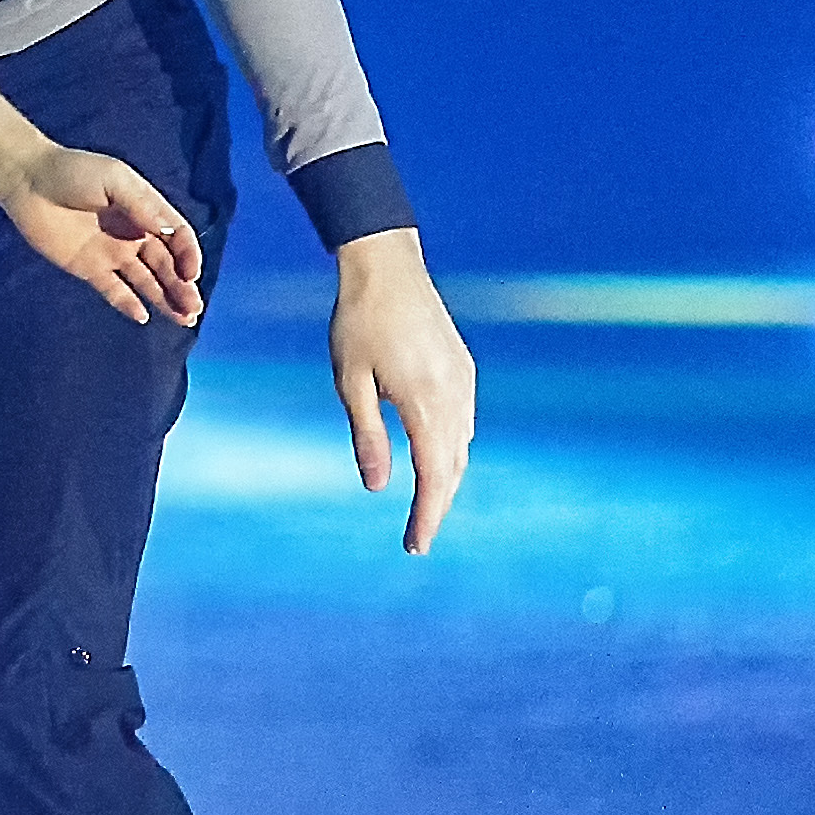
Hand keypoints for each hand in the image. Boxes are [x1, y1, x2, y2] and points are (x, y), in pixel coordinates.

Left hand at [2, 151, 208, 324]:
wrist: (29, 182)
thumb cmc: (74, 171)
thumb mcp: (113, 179)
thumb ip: (140, 205)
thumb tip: (166, 230)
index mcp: (146, 210)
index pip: (177, 237)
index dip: (188, 255)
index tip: (191, 274)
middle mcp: (134, 235)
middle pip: (166, 265)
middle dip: (182, 287)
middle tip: (194, 308)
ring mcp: (112, 253)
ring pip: (146, 281)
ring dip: (165, 299)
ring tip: (184, 319)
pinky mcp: (89, 268)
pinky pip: (114, 290)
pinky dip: (129, 304)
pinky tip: (143, 317)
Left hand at [330, 227, 476, 553]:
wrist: (387, 268)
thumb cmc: (359, 323)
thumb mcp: (351, 382)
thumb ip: (368, 436)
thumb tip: (377, 487)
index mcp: (425, 401)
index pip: (433, 475)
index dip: (427, 515)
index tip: (415, 546)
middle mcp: (454, 394)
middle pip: (453, 467)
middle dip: (437, 507)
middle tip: (417, 540)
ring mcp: (464, 381)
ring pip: (462, 447)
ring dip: (446, 480)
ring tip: (426, 509)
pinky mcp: (464, 369)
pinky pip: (464, 422)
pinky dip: (452, 450)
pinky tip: (436, 460)